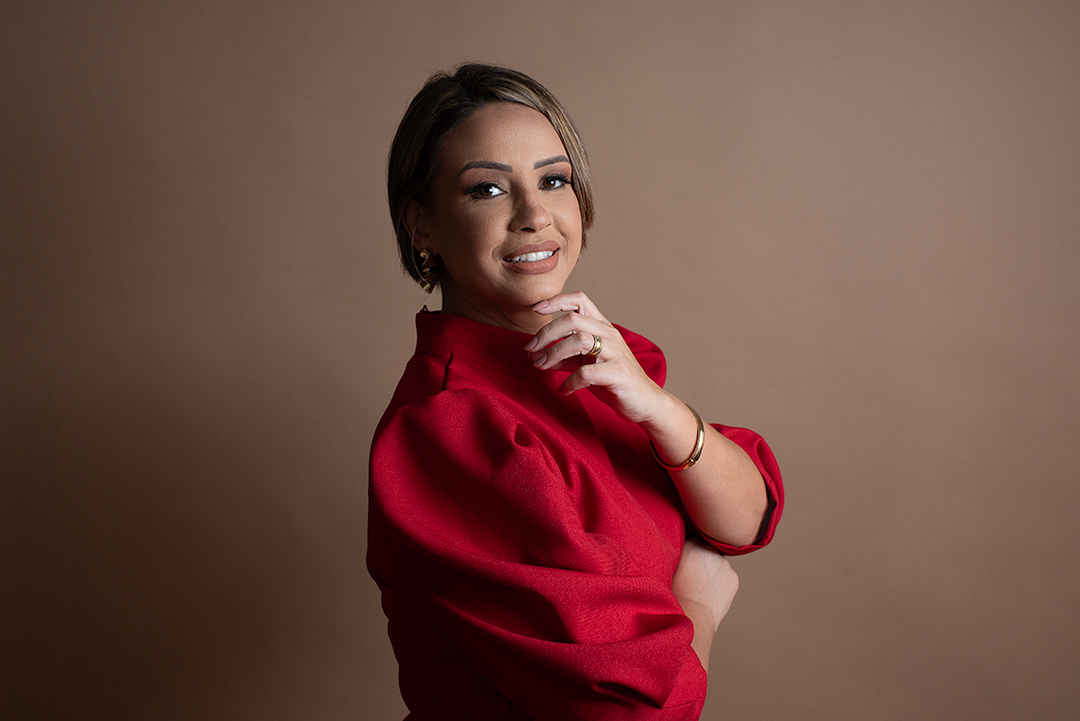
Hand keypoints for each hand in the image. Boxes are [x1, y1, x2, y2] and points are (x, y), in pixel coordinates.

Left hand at [524, 291, 669, 423]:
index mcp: (602, 327)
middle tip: (530, 349)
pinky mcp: (618, 373)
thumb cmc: (614, 381)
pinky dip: (569, 382)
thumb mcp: (587, 365)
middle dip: (546, 333)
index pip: (580, 300)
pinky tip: (563, 391)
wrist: (646, 402)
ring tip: (540, 367)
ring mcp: (615, 352)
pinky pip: (585, 373)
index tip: (535, 309)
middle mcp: (609, 334)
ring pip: (578, 340)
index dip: (556, 300)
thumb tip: (537, 355)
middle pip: (572, 320)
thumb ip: (565, 357)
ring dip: (553, 354)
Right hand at [671, 537, 738, 631]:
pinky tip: (711, 593)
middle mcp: (708, 549)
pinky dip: (721, 583)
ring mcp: (723, 563)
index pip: (691, 539)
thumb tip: (679, 548)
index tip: (683, 562)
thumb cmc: (673, 594)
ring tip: (701, 587)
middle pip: (706, 549)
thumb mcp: (667, 568)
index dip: (687, 551)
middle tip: (692, 575)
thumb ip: (676, 554)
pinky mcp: (733, 577)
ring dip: (712, 570)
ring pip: (717, 563)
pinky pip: (727, 576)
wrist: (692, 616)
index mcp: (689, 543)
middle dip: (701, 558)